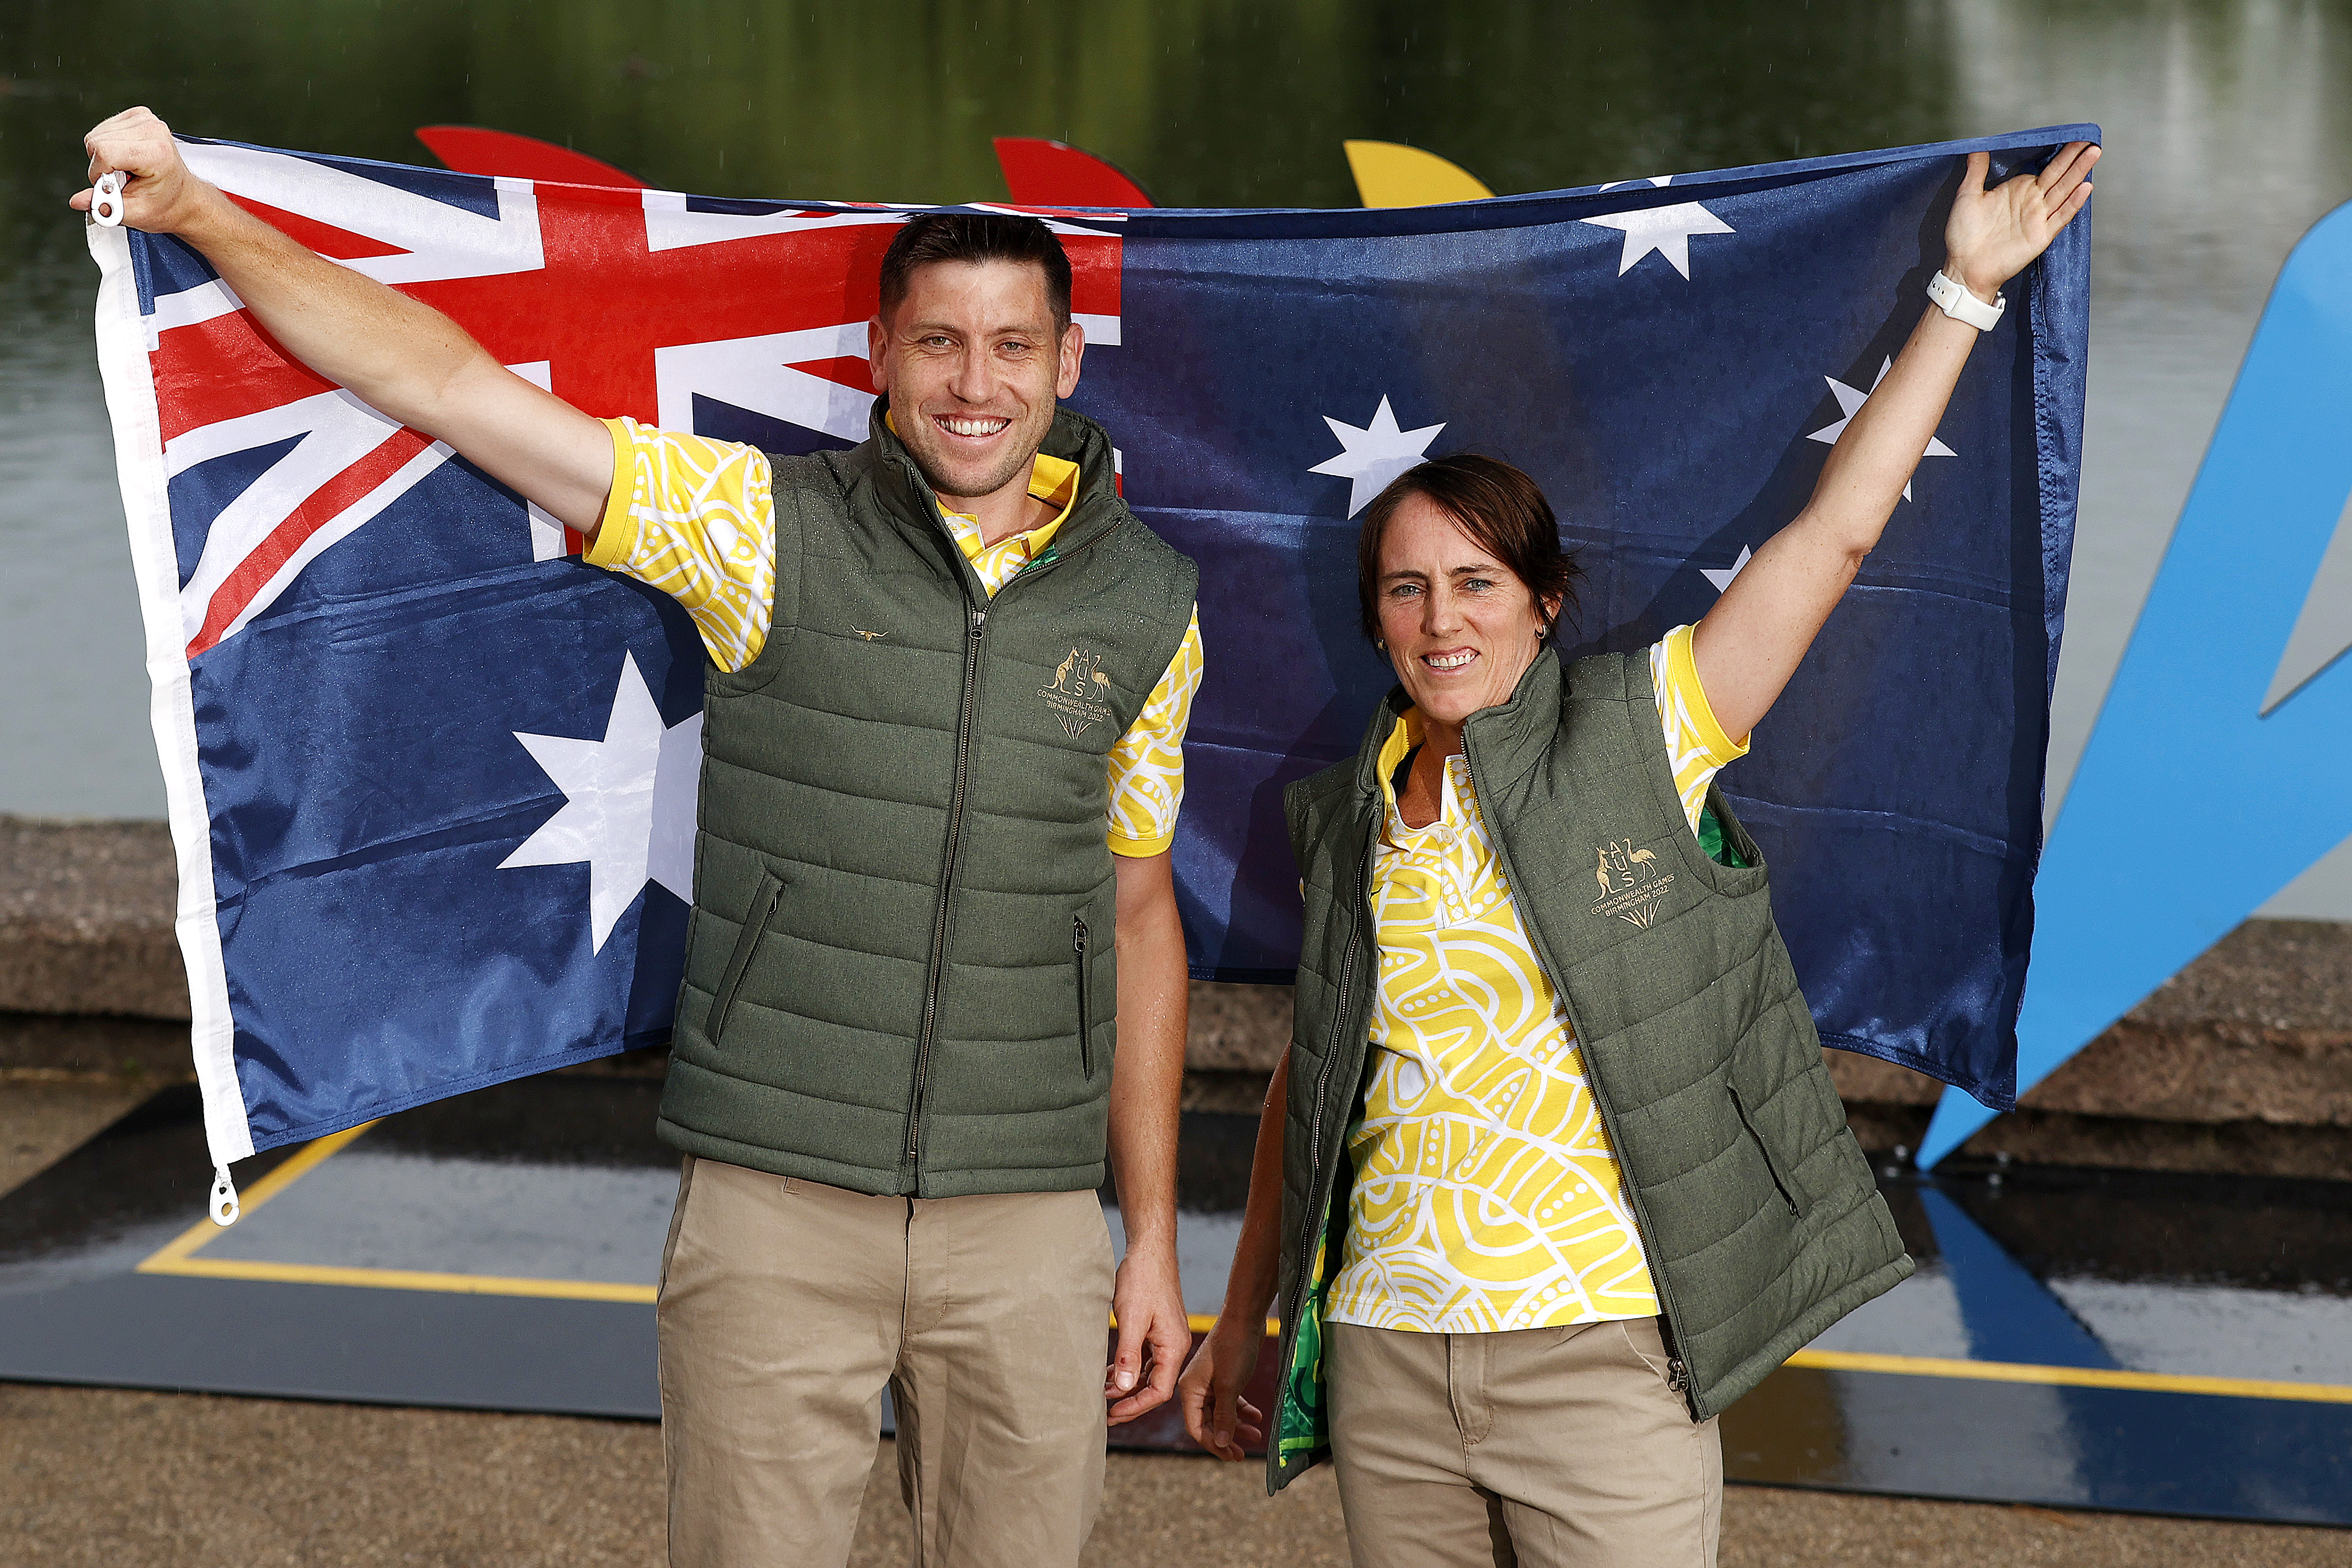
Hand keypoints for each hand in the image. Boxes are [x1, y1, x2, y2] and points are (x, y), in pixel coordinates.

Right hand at [72, 107, 218, 234]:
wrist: (183, 198)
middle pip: (96, 141)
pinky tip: (127, 158)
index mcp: (157, 153)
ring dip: (105, 156)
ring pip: (97, 134)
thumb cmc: (164, 205)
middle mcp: (153, 131)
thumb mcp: (135, 214)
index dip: (99, 173)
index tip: (112, 187)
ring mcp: (147, 120)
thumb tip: (78, 201)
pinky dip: (108, 145)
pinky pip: (104, 129)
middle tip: (124, 180)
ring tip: (128, 170)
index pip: (105, 152)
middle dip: (102, 166)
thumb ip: (105, 207)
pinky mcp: (138, 115)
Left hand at [1104, 1243, 1187, 1425]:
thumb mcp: (1131, 1318)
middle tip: (1105, 1414)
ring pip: (1148, 1373)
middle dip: (1130, 1402)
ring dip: (1127, 1386)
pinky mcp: (1156, 1329)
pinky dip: (1128, 1369)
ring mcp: (1166, 1337)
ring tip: (1103, 1397)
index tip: (1113, 1414)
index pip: (1159, 1391)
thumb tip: (1124, 1388)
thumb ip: (1127, 1355)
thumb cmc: (1142, 1278)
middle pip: (1154, 1386)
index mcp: (1173, 1347)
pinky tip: (1110, 1374)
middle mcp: (1174, 1345)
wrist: (1149, 1249)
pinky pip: (1144, 1358)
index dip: (1136, 1407)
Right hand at [1177, 1316, 1265, 1460]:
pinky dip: (1242, 1410)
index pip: (1195, 1427)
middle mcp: (1196, 1388)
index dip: (1213, 1444)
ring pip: (1221, 1413)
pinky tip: (1257, 1416)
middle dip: (1227, 1438)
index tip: (1231, 1455)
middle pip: (1208, 1422)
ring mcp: (1210, 1383)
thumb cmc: (1233, 1349)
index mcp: (1189, 1390)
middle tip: (1242, 1454)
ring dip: (1237, 1425)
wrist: (1245, 1319)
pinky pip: (1230, 1401)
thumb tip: (1222, 1443)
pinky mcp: (1224, 1377)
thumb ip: (1224, 1416)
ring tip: (1256, 1435)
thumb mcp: (1229, 1386)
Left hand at [1942, 141, 2097, 302]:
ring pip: (2064, 190)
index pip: (2044, 167)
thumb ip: (1976, 172)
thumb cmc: (1963, 234)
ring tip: (2094, 153)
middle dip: (2074, 157)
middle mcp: (2031, 201)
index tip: (2071, 136)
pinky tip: (2085, 187)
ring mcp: (2038, 218)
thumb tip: (1978, 147)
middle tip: (2090, 139)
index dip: (2058, 153)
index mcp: (2018, 190)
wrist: (1964, 266)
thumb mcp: (1967, 196)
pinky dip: (2073, 203)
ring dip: (2079, 172)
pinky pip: (2060, 217)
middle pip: (2058, 174)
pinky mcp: (2041, 235)